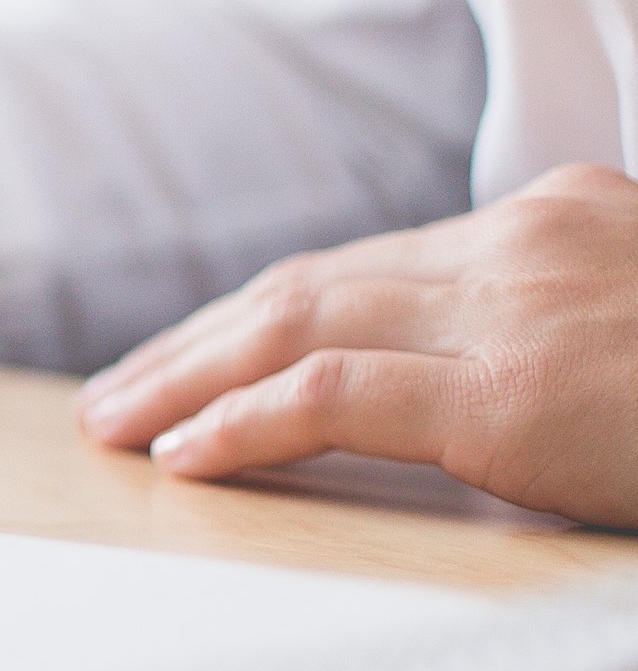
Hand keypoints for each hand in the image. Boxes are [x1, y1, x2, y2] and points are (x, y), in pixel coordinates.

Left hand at [75, 165, 637, 527]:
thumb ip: (556, 324)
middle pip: (312, 286)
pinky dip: (242, 422)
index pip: (370, 264)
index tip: (197, 353)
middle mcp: (520, 240)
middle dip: (197, 342)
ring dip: (186, 378)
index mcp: (555, 217)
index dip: (262, 313)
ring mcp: (514, 309)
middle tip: (116, 391)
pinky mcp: (513, 394)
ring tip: (115, 423)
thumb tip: (492, 379)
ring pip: (298, 325)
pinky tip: (183, 453)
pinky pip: (334, 397)